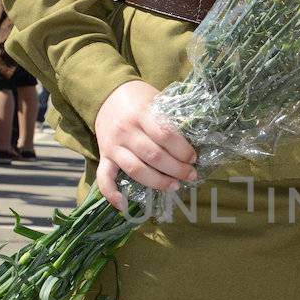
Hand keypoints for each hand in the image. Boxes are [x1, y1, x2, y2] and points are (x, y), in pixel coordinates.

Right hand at [94, 80, 197, 212]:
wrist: (106, 94)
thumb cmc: (138, 98)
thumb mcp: (156, 99)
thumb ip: (170, 117)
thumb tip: (196, 137)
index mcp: (142, 114)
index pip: (165, 135)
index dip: (182, 150)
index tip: (194, 157)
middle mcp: (126, 131)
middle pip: (154, 156)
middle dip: (176, 169)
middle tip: (191, 174)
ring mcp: (114, 146)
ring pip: (136, 170)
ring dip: (158, 182)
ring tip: (175, 185)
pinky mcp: (103, 156)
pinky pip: (104, 178)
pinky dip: (111, 193)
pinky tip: (123, 206)